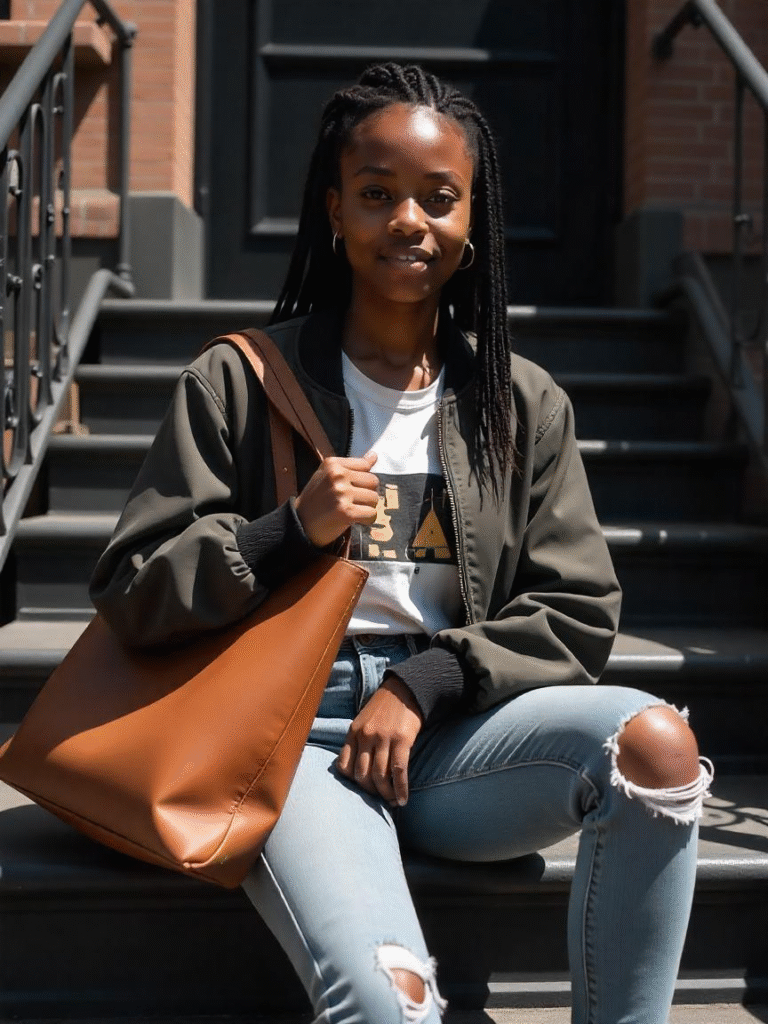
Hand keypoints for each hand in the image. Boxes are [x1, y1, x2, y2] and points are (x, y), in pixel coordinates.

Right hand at [294, 452, 378, 547]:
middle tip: (352, 502)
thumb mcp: (328, 476)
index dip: (363, 479)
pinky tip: (355, 520)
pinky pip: (371, 514)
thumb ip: (351, 467)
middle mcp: (337, 475)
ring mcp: (341, 493)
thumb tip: (374, 455)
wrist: (301, 524)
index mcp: (332, 464)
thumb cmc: (316, 500)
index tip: (352, 488)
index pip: (365, 465)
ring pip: (374, 498)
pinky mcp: (346, 511)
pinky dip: (367, 520)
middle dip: (367, 493)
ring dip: (367, 507)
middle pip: (373, 481)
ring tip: (352, 510)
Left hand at [336, 674, 423, 806]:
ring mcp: (383, 738)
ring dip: (386, 794)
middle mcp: (365, 736)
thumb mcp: (363, 721)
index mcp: (353, 732)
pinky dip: (400, 789)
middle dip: (370, 792)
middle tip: (379, 799)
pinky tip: (402, 799)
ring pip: (379, 776)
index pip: (344, 766)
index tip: (363, 789)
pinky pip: (399, 771)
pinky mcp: (402, 740)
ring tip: (392, 802)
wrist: (405, 690)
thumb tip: (356, 770)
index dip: (352, 782)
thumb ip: (358, 742)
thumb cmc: (383, 709)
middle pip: (362, 774)